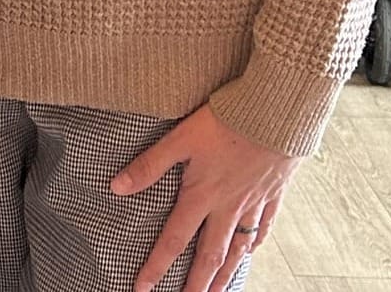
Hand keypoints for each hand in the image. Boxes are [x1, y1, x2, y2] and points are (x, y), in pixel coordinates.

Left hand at [112, 103, 299, 291]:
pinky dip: (254, 243)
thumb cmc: (224, 122)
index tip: (142, 288)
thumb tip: (116, 187)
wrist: (274, 116)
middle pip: (210, 256)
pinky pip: (263, 227)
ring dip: (226, 273)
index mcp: (202, 196)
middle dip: (197, 284)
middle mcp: (227, 207)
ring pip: (238, 248)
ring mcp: (252, 204)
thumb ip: (149, 165)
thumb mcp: (180, 139)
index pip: (173, 239)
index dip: (156, 265)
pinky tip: (249, 253)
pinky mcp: (272, 194)